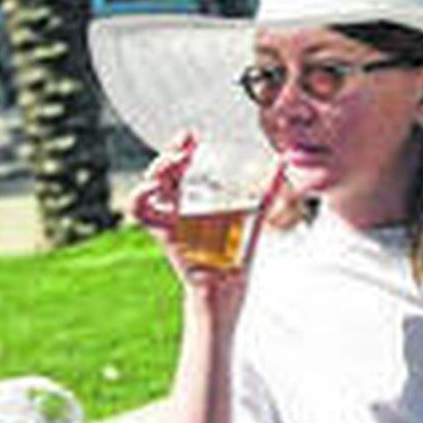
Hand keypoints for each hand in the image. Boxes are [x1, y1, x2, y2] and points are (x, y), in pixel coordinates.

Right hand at [128, 134, 284, 309]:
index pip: (180, 166)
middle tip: (184, 145)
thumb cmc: (237, 253)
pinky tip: (157, 187)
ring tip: (176, 161)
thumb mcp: (254, 214)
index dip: (181, 148)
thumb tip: (282, 163)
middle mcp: (177, 206)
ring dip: (157, 169)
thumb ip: (266, 189)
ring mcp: (168, 219)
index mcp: (194, 198)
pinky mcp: (163, 232)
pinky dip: (141, 195)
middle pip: (162, 171)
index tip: (191, 137)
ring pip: (148, 185)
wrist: (229, 285)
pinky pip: (140, 211)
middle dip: (170, 153)